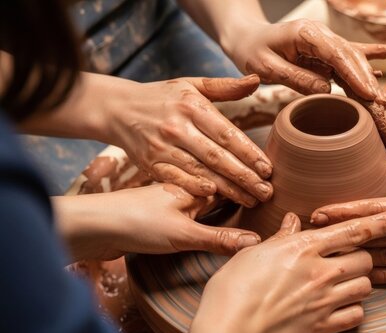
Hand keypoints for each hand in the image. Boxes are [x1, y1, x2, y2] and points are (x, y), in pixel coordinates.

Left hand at [54, 184, 260, 261]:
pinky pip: (193, 200)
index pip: (230, 180)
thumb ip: (218, 239)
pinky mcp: (160, 209)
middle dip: (243, 180)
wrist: (91, 225)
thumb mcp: (181, 236)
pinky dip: (208, 202)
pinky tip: (212, 206)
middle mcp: (185, 186)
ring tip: (247, 190)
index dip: (250, 182)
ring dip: (227, 188)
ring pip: (207, 187)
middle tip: (267, 184)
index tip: (271, 186)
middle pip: (221, 179)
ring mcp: (172, 196)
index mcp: (194, 186)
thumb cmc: (134, 223)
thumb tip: (254, 242)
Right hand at [104, 75, 272, 205]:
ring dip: (228, 189)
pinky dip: (195, 188)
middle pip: (217, 157)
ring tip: (251, 200)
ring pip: (201, 172)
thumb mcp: (192, 85)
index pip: (227, 134)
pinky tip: (215, 197)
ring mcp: (163, 148)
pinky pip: (177, 179)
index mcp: (192, 107)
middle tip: (267, 192)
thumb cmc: (162, 97)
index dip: (249, 153)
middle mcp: (178, 128)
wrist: (116, 108)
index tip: (268, 169)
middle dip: (245, 177)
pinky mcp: (150, 164)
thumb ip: (226, 87)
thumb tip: (257, 80)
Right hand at [185, 211, 385, 332]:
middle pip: (366, 259)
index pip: (354, 229)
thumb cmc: (234, 288)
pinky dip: (352, 310)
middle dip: (361, 258)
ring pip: (366, 287)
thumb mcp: (255, 253)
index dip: (382, 222)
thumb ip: (281, 237)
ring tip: (340, 284)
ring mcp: (325, 301)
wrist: (230, 329)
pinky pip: (357, 315)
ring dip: (358, 284)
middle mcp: (321, 272)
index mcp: (305, 247)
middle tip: (344, 261)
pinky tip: (338, 307)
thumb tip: (293, 221)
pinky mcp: (323, 326)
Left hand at [224, 19, 385, 98]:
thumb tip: (326, 90)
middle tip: (379, 103)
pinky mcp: (326, 49)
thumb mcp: (267, 68)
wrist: (247, 38)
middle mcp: (320, 34)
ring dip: (368, 76)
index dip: (355, 74)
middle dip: (366, 79)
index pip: (337, 54)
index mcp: (306, 34)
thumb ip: (296, 78)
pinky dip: (370, 55)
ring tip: (382, 96)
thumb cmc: (252, 51)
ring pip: (353, 57)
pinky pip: (350, 53)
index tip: (368, 93)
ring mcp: (325, 40)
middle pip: (350, 56)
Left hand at [311, 158, 385, 282]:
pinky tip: (364, 276)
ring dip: (355, 257)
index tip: (320, 211)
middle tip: (313, 235)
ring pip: (382, 259)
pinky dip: (381, 276)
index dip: (343, 212)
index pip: (373, 210)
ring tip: (331, 256)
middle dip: (340, 236)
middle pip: (370, 236)